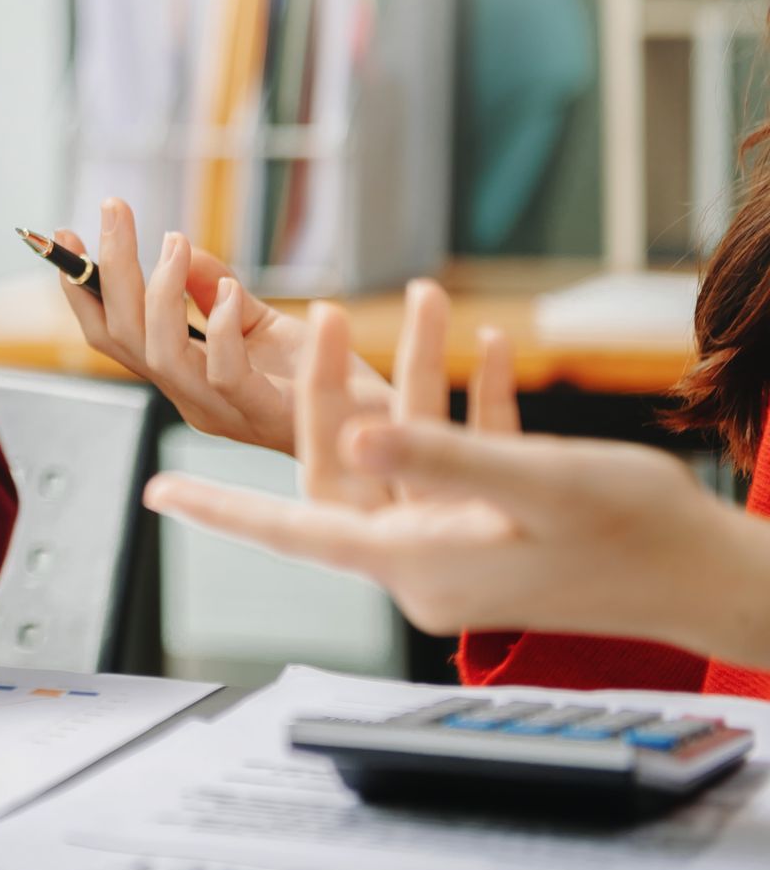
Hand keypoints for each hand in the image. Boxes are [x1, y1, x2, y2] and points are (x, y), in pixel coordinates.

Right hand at [59, 197, 388, 453]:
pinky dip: (220, 325)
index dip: (80, 288)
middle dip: (109, 270)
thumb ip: (221, 293)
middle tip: (114, 211)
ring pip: (160, 355)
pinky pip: (223, 372)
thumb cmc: (330, 380)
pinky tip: (232, 289)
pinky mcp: (266, 413)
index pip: (110, 335)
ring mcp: (224, 410)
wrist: (392, 435)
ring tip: (173, 242)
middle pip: (122, 338)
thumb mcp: (267, 325)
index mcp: (184, 377)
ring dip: (160, 292)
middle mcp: (191, 398)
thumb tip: (180, 248)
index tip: (66, 235)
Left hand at [142, 284, 766, 661]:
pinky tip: (488, 347)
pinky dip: (469, 406)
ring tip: (432, 293)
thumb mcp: (534, 482)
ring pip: (406, 450)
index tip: (156, 491)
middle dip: (336, 387)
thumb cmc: (636, 535)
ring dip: (416, 376)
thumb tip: (358, 436)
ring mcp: (458, 544)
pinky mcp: (495, 527)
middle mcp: (422, 560)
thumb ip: (441, 458)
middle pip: (349, 467)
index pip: (290, 529)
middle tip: (326, 312)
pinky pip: (460, 460)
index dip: (219, 510)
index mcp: (414, 562)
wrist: (716, 576)